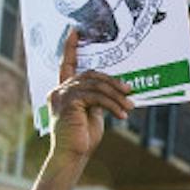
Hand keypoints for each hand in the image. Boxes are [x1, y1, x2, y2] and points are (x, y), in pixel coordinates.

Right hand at [47, 28, 131, 166]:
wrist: (72, 157)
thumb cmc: (82, 139)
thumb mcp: (92, 114)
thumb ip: (97, 98)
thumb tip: (114, 88)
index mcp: (63, 91)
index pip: (66, 65)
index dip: (70, 48)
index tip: (75, 31)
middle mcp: (58, 90)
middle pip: (90, 75)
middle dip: (112, 82)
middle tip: (130, 90)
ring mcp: (61, 96)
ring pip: (95, 85)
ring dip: (116, 95)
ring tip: (130, 106)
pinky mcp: (67, 103)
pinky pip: (95, 97)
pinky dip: (112, 104)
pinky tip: (122, 115)